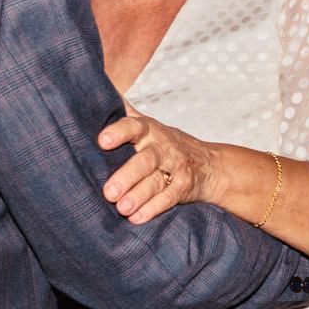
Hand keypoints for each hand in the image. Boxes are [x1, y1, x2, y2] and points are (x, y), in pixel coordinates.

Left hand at [99, 103, 216, 224]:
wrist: (209, 165)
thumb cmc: (166, 144)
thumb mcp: (148, 125)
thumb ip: (125, 114)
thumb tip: (99, 90)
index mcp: (149, 130)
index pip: (133, 126)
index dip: (119, 132)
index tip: (102, 141)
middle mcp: (162, 147)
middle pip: (145, 160)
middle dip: (127, 176)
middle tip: (109, 192)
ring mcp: (176, 168)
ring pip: (156, 182)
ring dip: (138, 196)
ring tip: (122, 208)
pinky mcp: (184, 187)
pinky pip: (169, 198)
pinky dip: (153, 209)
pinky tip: (137, 218)